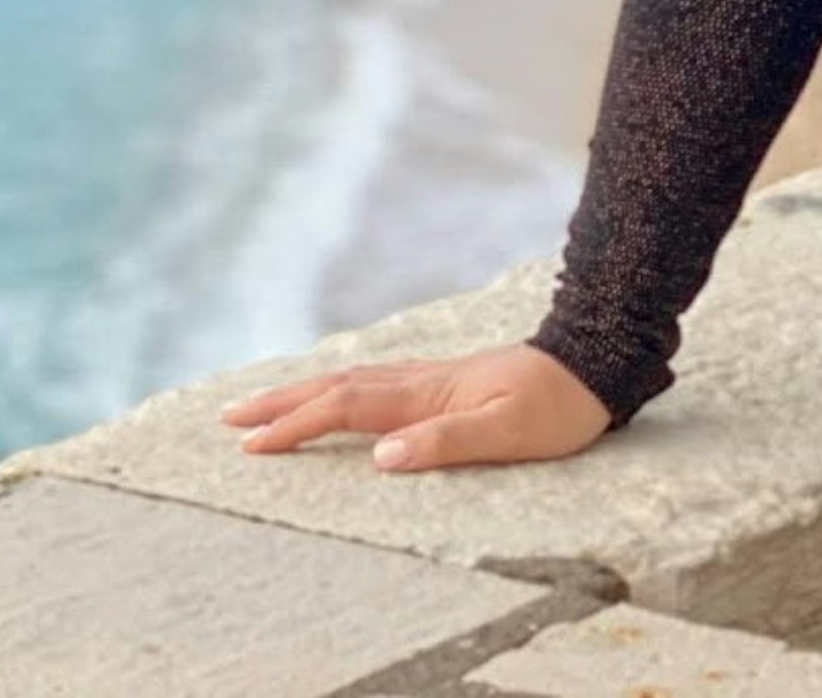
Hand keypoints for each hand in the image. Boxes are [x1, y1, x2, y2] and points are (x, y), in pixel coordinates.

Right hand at [218, 342, 612, 472]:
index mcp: (427, 394)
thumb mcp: (510, 431)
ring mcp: (429, 377)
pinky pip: (371, 381)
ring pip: (350, 380)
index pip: (346, 409)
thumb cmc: (556, 406)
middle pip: (334, 387)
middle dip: (280, 403)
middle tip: (229, 420)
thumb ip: (447, 442)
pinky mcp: (442, 381)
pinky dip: (336, 387)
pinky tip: (332, 392)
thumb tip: (381, 458)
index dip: (297, 426)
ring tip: (261, 406)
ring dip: (301, 392)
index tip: (252, 445)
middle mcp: (419, 381)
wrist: (592, 362)